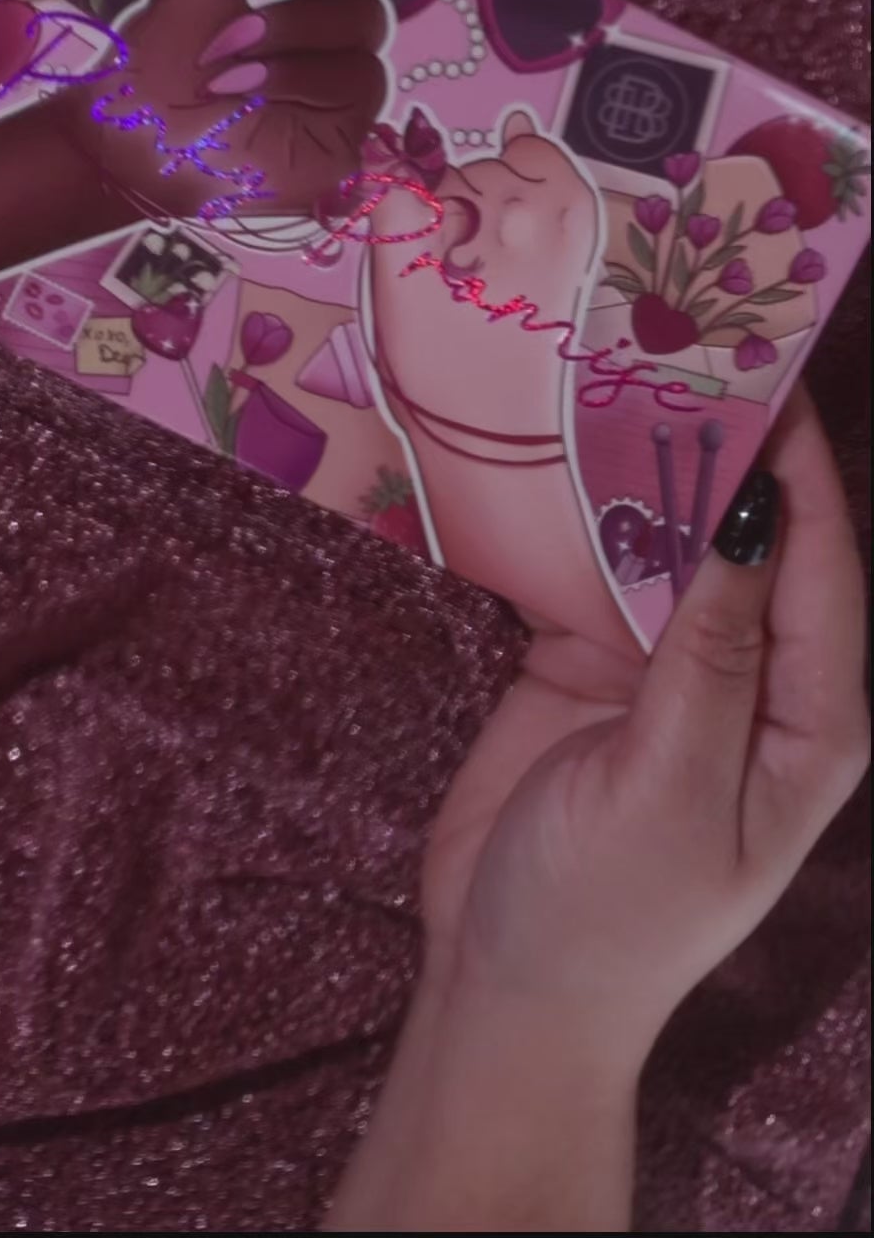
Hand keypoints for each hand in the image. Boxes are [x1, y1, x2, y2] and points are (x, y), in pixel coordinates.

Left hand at [55, 0, 389, 220]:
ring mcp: (340, 100)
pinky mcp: (343, 141)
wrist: (127, 142)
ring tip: (225, 68)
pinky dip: (296, 77)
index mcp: (304, 12)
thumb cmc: (156, 67)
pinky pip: (358, 83)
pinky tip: (245, 94)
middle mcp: (331, 53)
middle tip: (231, 29)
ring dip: (287, 40)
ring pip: (365, 37)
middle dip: (296, 1)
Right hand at [329, 385, 868, 1229]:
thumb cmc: (607, 917)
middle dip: (728, 446)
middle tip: (678, 338)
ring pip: (672, 538)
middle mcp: (753, 677)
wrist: (503, 988)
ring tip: (616, 365)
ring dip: (650, 465)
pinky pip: (598, 562)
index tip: (765, 364)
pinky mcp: (592, 658)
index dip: (803, 465)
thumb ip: (708, 654)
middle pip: (755, 537)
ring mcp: (669, 663)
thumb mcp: (668, 788)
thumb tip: (746, 520)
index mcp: (809, 719)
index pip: (824, 564)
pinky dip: (581, 508)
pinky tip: (556, 445)